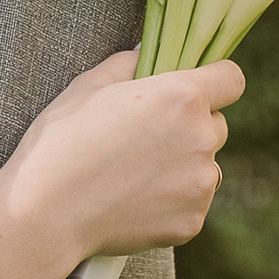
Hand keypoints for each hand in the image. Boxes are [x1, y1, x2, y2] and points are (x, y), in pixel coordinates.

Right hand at [0, 48, 241, 278]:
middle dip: (190, 126)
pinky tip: (133, 200)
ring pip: (205, 166)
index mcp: (181, 97)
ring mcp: (200, 184)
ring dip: (182, 165)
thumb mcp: (88, 85)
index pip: (232, 78)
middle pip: (216, 124)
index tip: (195, 89)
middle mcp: (201, 139)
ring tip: (134, 174)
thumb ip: (131, 64)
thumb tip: (149, 57)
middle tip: (145, 137)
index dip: (214, 80)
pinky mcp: (192, 221)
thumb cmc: (61, 142)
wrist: (46, 213)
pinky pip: (192, 202)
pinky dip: (171, 201)